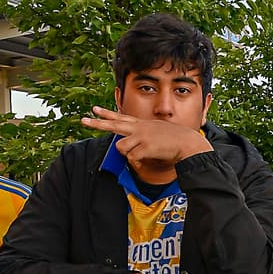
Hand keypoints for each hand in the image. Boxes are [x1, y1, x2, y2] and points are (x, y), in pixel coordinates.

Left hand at [81, 106, 211, 178]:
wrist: (189, 143)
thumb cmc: (179, 140)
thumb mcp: (160, 133)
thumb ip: (147, 136)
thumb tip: (139, 145)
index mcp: (143, 124)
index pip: (121, 117)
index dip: (107, 114)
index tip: (95, 110)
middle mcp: (140, 128)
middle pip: (113, 125)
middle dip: (97, 124)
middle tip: (83, 121)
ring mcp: (142, 137)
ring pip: (121, 147)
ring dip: (128, 155)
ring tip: (141, 156)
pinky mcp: (145, 147)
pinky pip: (133, 158)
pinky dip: (137, 163)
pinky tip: (146, 161)